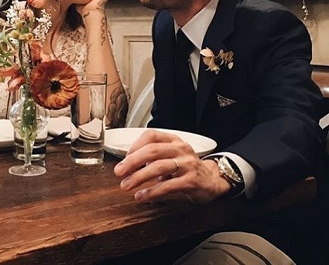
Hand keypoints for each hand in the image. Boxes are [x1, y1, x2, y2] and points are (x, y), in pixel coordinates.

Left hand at [113, 130, 230, 202]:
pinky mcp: (192, 181)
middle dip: (132, 162)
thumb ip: (152, 157)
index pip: (151, 136)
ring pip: (159, 167)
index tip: (124, 158)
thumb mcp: (170, 156)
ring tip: (126, 185)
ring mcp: (187, 164)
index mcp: (173, 140)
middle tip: (119, 172)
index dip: (135, 146)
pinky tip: (142, 196)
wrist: (212, 180)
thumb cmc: (186, 168)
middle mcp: (180, 149)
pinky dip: (152, 192)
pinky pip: (168, 186)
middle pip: (152, 151)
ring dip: (139, 177)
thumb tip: (126, 164)